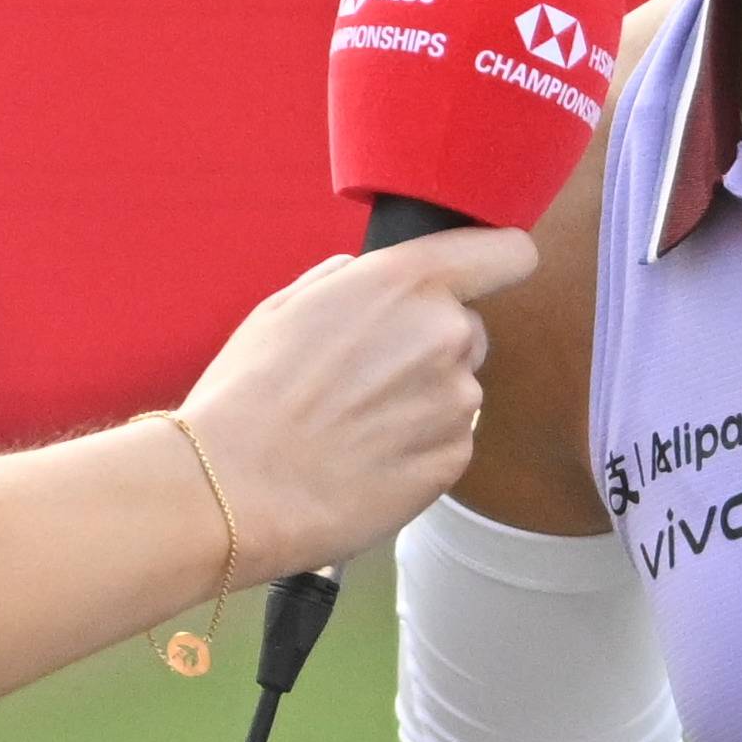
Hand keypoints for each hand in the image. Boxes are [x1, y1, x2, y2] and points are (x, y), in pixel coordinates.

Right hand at [174, 228, 536, 577]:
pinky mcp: (453, 459)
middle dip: (430, 345)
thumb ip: (344, 281)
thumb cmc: (247, 395)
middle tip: (365, 376)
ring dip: (421, 401)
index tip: (481, 275)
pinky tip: (364, 458)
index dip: (495, 262)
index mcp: (405, 281)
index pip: (507, 252)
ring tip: (354, 425)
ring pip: (456, 389)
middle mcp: (445, 333)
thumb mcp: (283, 308)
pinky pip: (449, 441)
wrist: (234, 489)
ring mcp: (456, 401)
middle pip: (469, 328)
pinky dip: (417, 448)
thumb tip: (362, 278)